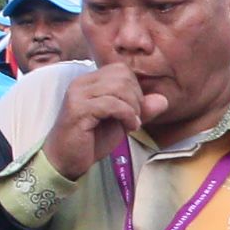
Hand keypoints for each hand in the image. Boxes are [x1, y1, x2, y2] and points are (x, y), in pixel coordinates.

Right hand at [44, 60, 161, 178]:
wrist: (66, 160)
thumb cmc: (92, 140)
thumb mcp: (122, 122)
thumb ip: (141, 110)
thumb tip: (163, 100)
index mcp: (89, 81)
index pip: (121, 69)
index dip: (135, 88)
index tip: (135, 109)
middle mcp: (81, 83)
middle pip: (122, 75)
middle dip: (136, 97)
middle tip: (134, 118)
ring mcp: (78, 94)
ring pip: (119, 87)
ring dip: (132, 107)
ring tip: (131, 123)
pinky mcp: (78, 109)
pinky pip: (112, 104)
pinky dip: (127, 115)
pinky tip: (129, 127)